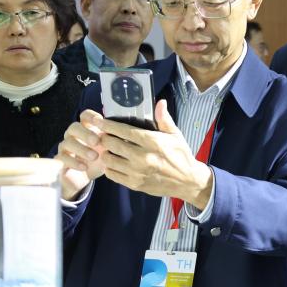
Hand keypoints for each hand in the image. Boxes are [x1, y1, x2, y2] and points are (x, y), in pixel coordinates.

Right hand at [55, 109, 108, 199]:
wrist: (84, 177)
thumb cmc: (99, 160)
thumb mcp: (109, 150)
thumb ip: (115, 140)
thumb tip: (128, 131)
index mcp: (87, 129)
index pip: (85, 116)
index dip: (90, 116)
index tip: (99, 121)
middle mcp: (74, 135)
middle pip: (74, 127)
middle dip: (86, 133)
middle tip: (97, 142)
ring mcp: (65, 147)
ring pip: (67, 142)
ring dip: (81, 149)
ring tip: (94, 157)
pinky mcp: (60, 160)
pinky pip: (62, 158)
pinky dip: (73, 162)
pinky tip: (84, 167)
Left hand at [98, 100, 212, 205]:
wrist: (187, 182)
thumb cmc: (181, 156)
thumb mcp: (175, 135)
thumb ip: (164, 119)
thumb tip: (160, 102)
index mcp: (152, 142)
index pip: (123, 130)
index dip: (108, 125)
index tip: (99, 121)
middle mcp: (143, 157)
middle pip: (112, 144)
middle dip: (104, 138)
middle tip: (104, 135)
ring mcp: (137, 172)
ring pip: (108, 160)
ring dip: (105, 153)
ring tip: (108, 149)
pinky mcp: (135, 184)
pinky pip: (112, 174)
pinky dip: (109, 167)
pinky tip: (114, 163)